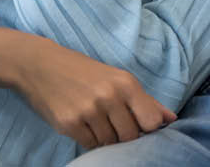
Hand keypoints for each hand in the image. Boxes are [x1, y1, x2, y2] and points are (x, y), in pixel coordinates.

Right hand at [15, 39, 176, 148]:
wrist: (39, 64)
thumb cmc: (82, 71)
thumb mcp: (116, 78)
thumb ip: (144, 101)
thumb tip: (170, 119)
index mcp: (124, 83)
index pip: (151, 121)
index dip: (147, 128)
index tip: (138, 125)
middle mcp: (108, 97)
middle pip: (130, 137)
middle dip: (124, 135)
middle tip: (112, 122)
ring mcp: (88, 111)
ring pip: (110, 143)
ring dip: (106, 138)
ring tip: (95, 120)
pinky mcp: (69, 124)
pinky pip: (91, 145)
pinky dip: (90, 139)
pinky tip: (83, 123)